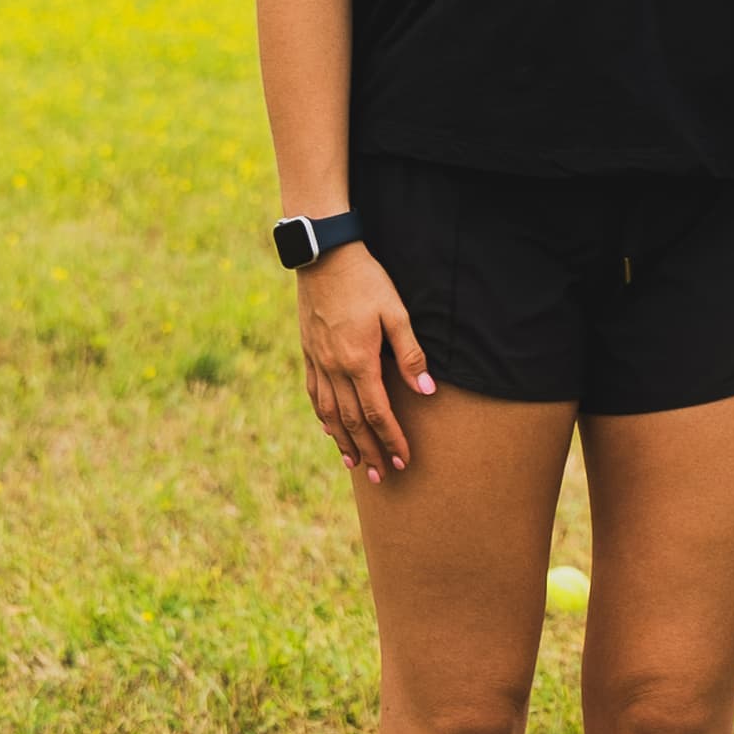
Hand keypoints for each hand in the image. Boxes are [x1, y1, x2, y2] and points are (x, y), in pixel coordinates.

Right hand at [296, 241, 433, 478]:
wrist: (324, 257)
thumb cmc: (367, 281)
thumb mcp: (396, 312)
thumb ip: (410, 353)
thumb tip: (426, 390)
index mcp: (359, 361)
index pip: (377, 413)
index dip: (391, 440)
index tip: (402, 460)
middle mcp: (335, 368)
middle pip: (352, 421)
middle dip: (369, 451)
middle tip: (382, 476)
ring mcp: (318, 361)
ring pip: (329, 413)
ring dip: (343, 441)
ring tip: (355, 464)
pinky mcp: (308, 352)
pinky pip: (313, 393)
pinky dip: (322, 416)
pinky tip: (329, 429)